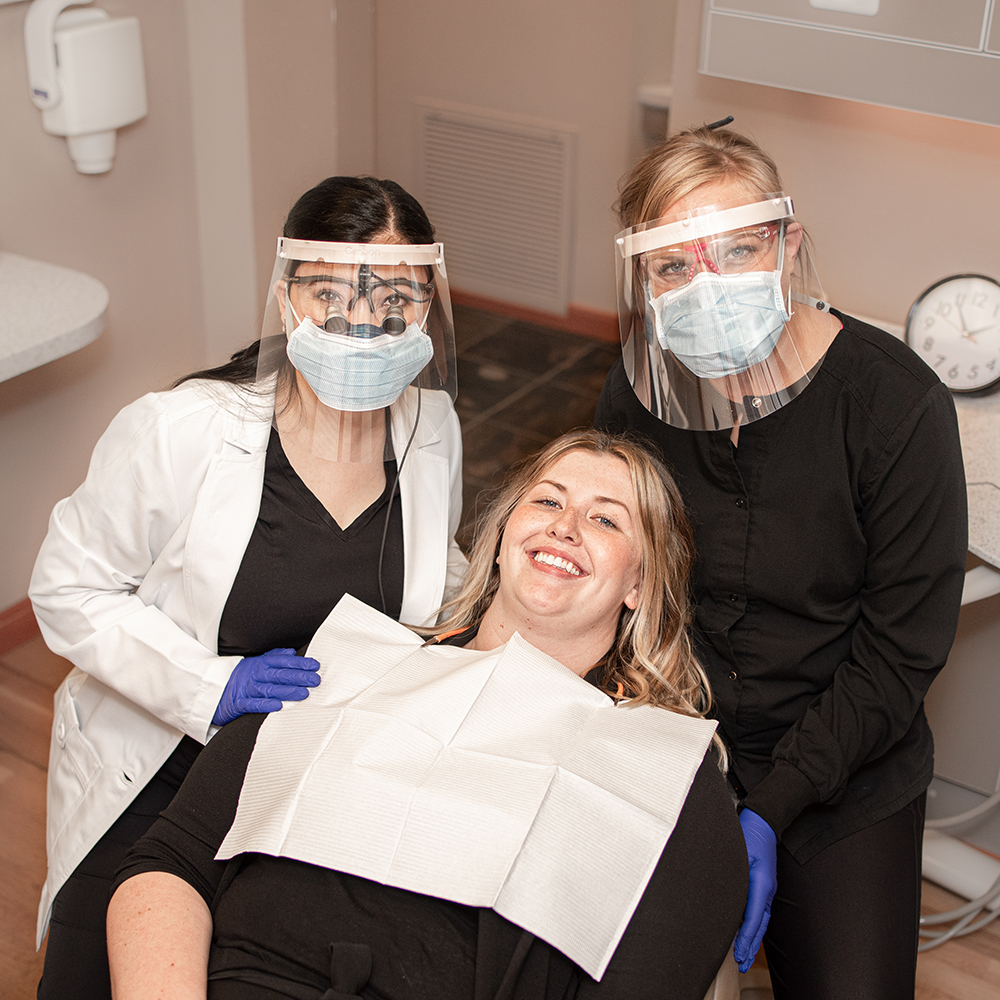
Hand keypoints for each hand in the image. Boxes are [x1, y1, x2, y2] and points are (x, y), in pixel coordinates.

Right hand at [213, 648, 319, 725]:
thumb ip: (274, 657)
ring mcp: (245, 689)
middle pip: (278, 674)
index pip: (282, 661)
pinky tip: (278, 706)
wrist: (211, 689)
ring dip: (287, 691)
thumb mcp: (255, 663)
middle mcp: (254, 675)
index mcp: (259, 663)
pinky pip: (251, 704)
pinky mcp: (236, 704)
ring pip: (268, 689)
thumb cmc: (240, 677)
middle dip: (298, 677)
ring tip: (304, 693)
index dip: (299, 663)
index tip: (315, 666)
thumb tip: (292, 652)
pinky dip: (264, 705)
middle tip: (315, 680)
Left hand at [734, 808, 776, 972]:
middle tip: (741, 964)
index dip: (746, 940)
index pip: (753, 919)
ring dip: (753, 939)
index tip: (738, 955)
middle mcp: (767, 889)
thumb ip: (731, 875)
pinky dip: (754, 926)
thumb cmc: (748, 832)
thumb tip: (721, 897)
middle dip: (751, 947)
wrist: (763, 819)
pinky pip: (760, 910)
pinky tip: (747, 933)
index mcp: (761, 884)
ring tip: (744, 956)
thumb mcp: (737, 853)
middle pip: (759, 925)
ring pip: (761, 920)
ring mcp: (767, 887)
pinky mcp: (764, 883)